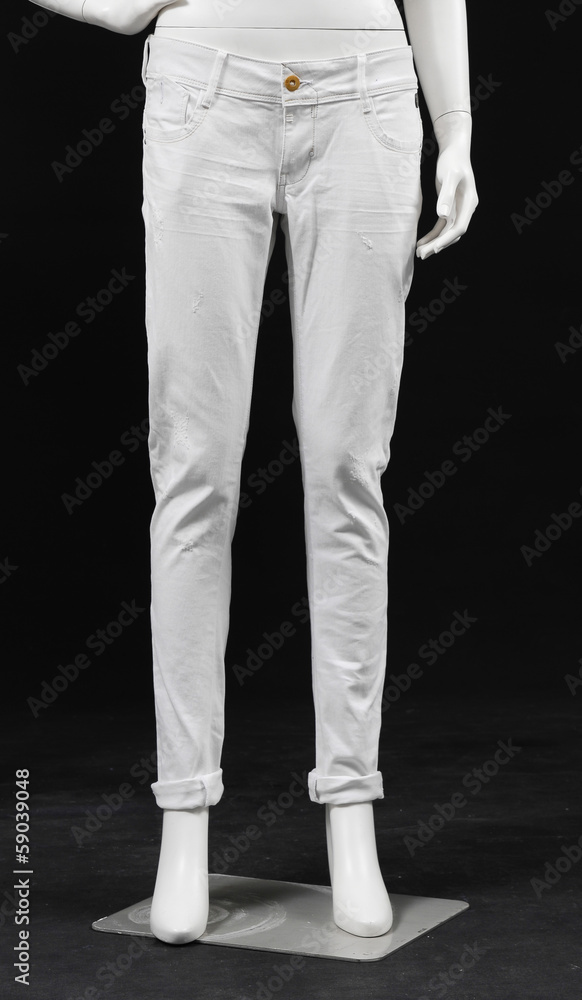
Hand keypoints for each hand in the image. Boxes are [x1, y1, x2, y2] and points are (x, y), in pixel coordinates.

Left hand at [416, 111, 477, 259]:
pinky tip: (421, 242)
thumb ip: (447, 194)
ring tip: (419, 253)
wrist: (454, 150)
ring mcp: (457, 209)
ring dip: (434, 243)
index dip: (447, 239)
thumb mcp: (450, 175)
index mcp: (469, 202)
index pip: (460, 226)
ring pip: (446, 232)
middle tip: (421, 255)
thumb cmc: (453, 160)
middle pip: (452, 233)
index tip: (434, 248)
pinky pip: (441, 226)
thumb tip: (443, 215)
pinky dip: (432, 235)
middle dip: (438, 245)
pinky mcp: (449, 208)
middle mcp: (465, 209)